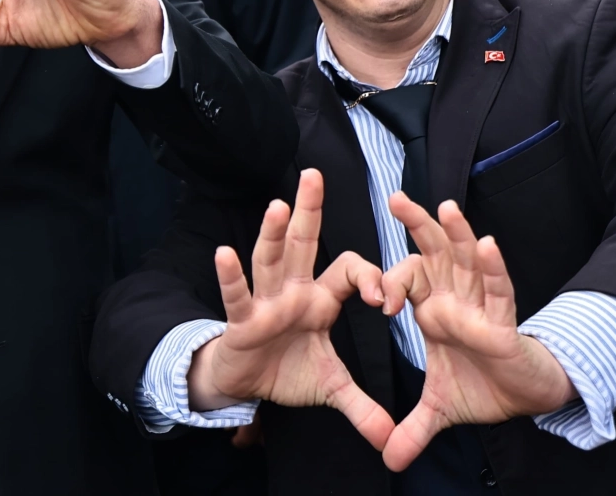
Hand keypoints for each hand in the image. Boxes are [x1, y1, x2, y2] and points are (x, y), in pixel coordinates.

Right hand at [185, 170, 393, 447]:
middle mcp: (292, 291)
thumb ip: (362, 407)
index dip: (368, 278)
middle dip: (308, 211)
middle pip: (302, 245)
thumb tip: (390, 439)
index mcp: (320, 299)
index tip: (384, 300)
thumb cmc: (287, 370)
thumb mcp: (331, 387)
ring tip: (277, 206)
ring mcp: (265, 302)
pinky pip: (237, 295)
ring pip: (270, 262)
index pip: (348, 271)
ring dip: (272, 236)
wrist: (246, 383)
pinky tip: (225, 253)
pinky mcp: (242, 320)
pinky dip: (231, 276)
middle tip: (314, 175)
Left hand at [377, 194, 575, 470]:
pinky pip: (499, 291)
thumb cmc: (483, 386)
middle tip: (394, 197)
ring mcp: (482, 306)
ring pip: (467, 262)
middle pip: (434, 253)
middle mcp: (456, 298)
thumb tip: (389, 459)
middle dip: (416, 225)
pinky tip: (488, 245)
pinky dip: (493, 269)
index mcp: (434, 307)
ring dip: (457, 234)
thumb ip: (411, 428)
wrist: (524, 398)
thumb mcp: (439, 408)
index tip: (377, 303)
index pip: (407, 279)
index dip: (390, 283)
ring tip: (445, 207)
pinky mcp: (505, 323)